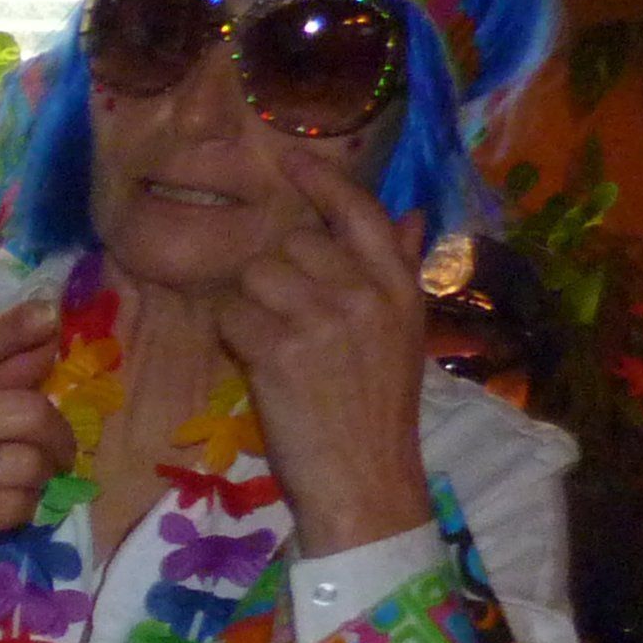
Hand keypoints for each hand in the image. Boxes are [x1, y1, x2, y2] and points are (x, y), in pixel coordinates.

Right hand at [0, 299, 69, 624]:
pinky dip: (23, 511)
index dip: (22, 324)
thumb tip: (49, 331)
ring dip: (39, 481)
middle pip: (32, 412)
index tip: (50, 320)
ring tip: (24, 485)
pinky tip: (6, 509)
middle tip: (56, 455)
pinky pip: (13, 505)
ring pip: (28, 464)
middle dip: (58, 439)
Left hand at [217, 168, 435, 557]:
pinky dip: (229, 333)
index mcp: (400, 288)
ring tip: (263, 337)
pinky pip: (231, 315)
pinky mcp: (281, 351)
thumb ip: (401, 271)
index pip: (360, 212)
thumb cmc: (377, 411)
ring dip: (246, 300)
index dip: (320, 181)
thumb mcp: (404, 336)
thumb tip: (412, 216)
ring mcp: (323, 320)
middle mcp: (365, 294)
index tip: (287, 162)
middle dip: (273, 270)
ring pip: (256, 273)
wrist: (367, 480)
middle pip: (293, 242)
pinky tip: (249, 357)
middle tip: (277, 312)